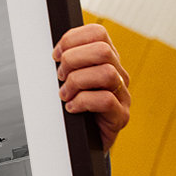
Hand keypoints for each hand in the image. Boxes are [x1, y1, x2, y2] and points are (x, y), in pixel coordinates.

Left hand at [53, 23, 130, 151]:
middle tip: (60, 76)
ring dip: (77, 82)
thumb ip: (66, 63)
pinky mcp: (121, 116)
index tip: (56, 55)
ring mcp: (122, 95)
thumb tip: (53, 53)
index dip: (72, 39)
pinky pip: (105, 100)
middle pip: (102, 50)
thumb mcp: (68, 80)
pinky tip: (72, 107)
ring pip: (106, 73)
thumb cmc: (75, 108)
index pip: (97, 33)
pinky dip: (82, 102)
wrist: (84, 142)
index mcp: (106, 60)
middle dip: (73, 60)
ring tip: (65, 94)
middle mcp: (118, 74)